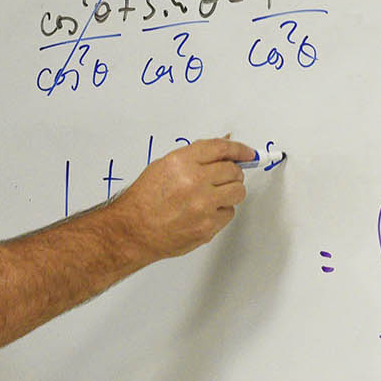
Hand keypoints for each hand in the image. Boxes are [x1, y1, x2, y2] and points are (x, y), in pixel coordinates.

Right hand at [110, 138, 256, 258]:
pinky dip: (221, 212)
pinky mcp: (208, 226)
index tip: (248, 153)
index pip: (221, 149)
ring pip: (237, 192)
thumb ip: (194, 158)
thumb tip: (221, 152)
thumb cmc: (144, 201)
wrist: (133, 231)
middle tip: (224, 178)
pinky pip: (229, 213)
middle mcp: (194, 181)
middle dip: (232, 174)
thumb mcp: (163, 167)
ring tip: (214, 196)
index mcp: (181, 162)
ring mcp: (203, 205)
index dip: (239, 149)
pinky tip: (204, 213)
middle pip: (233, 171)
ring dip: (230, 192)